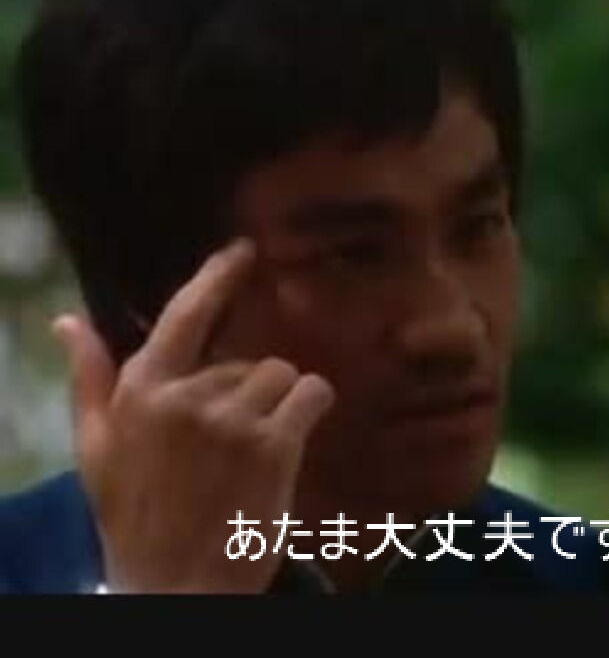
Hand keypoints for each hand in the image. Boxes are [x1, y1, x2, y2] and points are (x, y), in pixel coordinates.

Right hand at [53, 238, 334, 592]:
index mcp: (142, 392)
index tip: (243, 251)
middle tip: (234, 443)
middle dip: (250, 391)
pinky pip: (312, 393)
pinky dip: (313, 407)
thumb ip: (88, 382)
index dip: (216, 278)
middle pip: (249, 359)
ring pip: (283, 374)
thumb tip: (68, 321)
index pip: (184, 315)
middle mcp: (188, 397)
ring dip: (280, 404)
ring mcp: (233, 419)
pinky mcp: (274, 444)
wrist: (176, 584)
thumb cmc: (136, 518)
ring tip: (258, 448)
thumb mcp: (97, 451)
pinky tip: (294, 437)